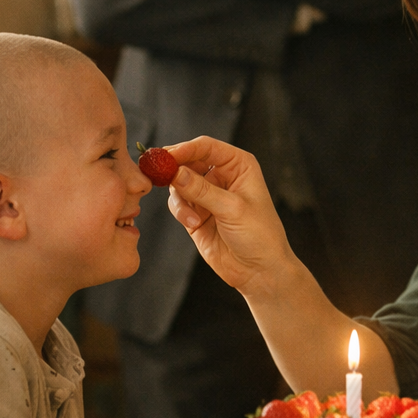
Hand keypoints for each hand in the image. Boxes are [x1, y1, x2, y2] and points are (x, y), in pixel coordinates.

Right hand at [165, 136, 298, 294]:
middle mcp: (222, 176)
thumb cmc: (259, 235)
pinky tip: (194, 224)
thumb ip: (202, 190)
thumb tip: (175, 172)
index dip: (184, 149)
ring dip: (180, 197)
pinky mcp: (196, 213)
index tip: (165, 157)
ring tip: (192, 216)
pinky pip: (177, 203)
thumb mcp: (232, 208)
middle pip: (187, 161)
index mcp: (238, 165)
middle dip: (173, 170)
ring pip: (178, 183)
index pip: (206, 147)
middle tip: (158, 176)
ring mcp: (207, 194)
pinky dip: (180, 211)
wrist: (259, 270)